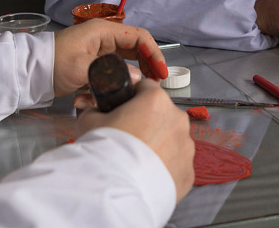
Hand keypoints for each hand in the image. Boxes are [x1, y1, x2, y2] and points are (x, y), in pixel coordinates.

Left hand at [52, 20, 169, 97]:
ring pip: (125, 64)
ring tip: (134, 94)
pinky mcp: (93, 67)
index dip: (154, 53)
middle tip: (154, 85)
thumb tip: (137, 79)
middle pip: (136, 50)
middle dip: (147, 67)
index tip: (161, 72)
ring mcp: (99, 53)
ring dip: (130, 79)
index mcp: (104, 32)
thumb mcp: (82, 68)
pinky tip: (101, 100)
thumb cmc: (54, 63)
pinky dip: (111, 86)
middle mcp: (104, 39)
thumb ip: (111, 73)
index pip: (139, 37)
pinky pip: (111, 75)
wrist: (29, 73)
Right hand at [76, 79, 194, 201]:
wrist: (115, 191)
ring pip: (172, 140)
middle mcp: (177, 120)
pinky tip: (146, 175)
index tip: (124, 110)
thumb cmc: (105, 153)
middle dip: (148, 123)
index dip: (132, 98)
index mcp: (156, 100)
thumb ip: (97, 109)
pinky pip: (176, 164)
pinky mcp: (188, 172)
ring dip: (159, 146)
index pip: (146, 88)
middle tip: (128, 139)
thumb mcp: (90, 120)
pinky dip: (165, 168)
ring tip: (136, 161)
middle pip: (162, 115)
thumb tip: (97, 110)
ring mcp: (186, 147)